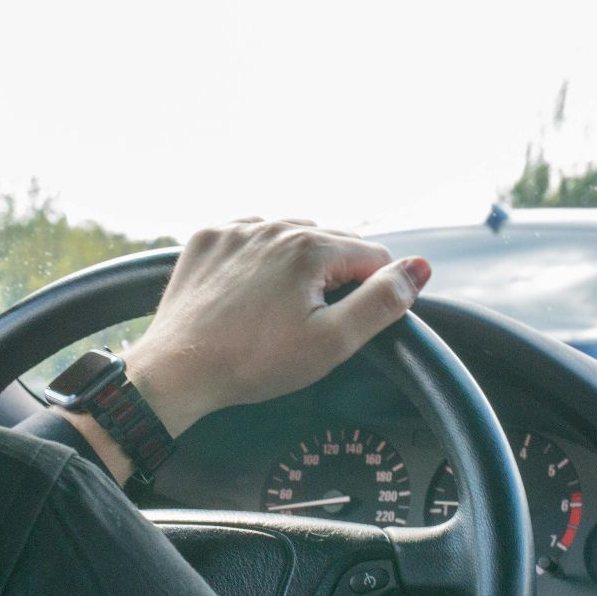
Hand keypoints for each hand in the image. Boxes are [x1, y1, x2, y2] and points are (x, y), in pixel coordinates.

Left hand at [127, 218, 431, 437]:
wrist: (178, 370)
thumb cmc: (254, 362)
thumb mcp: (332, 342)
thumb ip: (382, 302)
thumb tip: (418, 269)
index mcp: (310, 246)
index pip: (373, 256)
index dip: (371, 293)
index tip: (344, 324)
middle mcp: (273, 225)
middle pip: (333, 243)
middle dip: (335, 277)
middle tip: (311, 323)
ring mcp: (236, 229)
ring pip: (292, 237)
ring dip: (298, 265)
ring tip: (280, 310)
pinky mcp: (208, 239)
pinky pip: (252, 238)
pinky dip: (260, 259)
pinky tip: (251, 294)